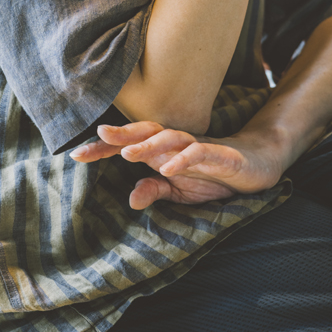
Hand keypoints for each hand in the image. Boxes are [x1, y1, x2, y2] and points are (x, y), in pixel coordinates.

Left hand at [69, 119, 290, 210]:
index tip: (74, 155)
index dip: (103, 149)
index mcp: (162, 152)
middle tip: (98, 136)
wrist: (257, 166)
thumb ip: (155, 190)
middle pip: (146, 131)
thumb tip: (130, 200)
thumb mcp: (180, 190)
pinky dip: (184, 159)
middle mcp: (177, 144)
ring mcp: (199, 146)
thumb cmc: (214, 175)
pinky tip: (169, 168)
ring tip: (128, 154)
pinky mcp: (221, 155)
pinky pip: (200, 153)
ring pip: (171, 137)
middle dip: (121, 134)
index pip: (129, 146)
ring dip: (149, 144)